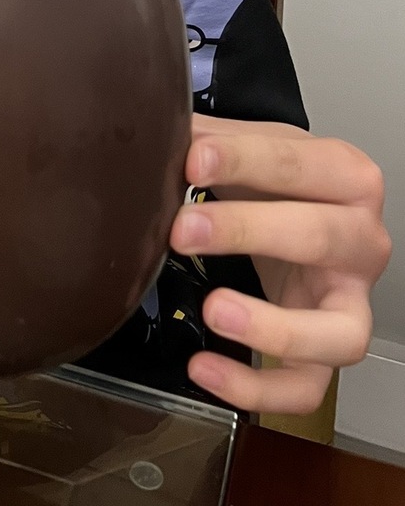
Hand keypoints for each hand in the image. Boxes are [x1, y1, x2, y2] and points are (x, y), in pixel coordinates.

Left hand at [170, 113, 390, 413]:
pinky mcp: (329, 350)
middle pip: (316, 236)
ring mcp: (351, 301)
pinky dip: (257, 388)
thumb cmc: (280, 184)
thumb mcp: (254, 149)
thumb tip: (155, 128)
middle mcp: (361, 239)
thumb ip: (210, 138)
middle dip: (245, 231)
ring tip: (215, 310)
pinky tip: (203, 367)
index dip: (243, 160)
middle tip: (183, 229)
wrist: (307, 218)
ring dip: (275, 328)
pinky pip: (307, 388)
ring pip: (337, 332)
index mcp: (344, 176)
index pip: (297, 164)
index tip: (191, 160)